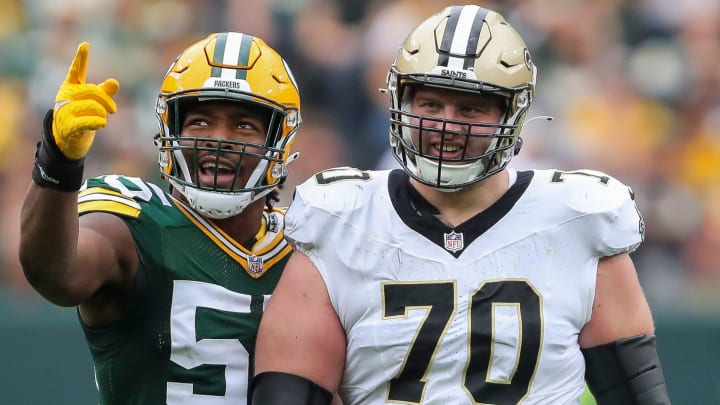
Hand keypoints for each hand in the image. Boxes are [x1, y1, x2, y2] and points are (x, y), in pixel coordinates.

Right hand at [52, 42, 118, 159]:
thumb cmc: (81, 117)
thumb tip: (114, 82)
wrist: (67, 140)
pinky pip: (90, 121)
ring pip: (94, 108)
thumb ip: (104, 92)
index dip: (81, 58)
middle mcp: (65, 96)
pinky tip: (101, 125)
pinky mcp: (68, 126)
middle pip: (93, 92)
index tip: (85, 45)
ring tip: (101, 120)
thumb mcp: (94, 103)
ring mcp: (64, 111)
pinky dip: (99, 123)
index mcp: (70, 87)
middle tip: (113, 110)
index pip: (76, 70)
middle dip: (107, 101)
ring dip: (103, 115)